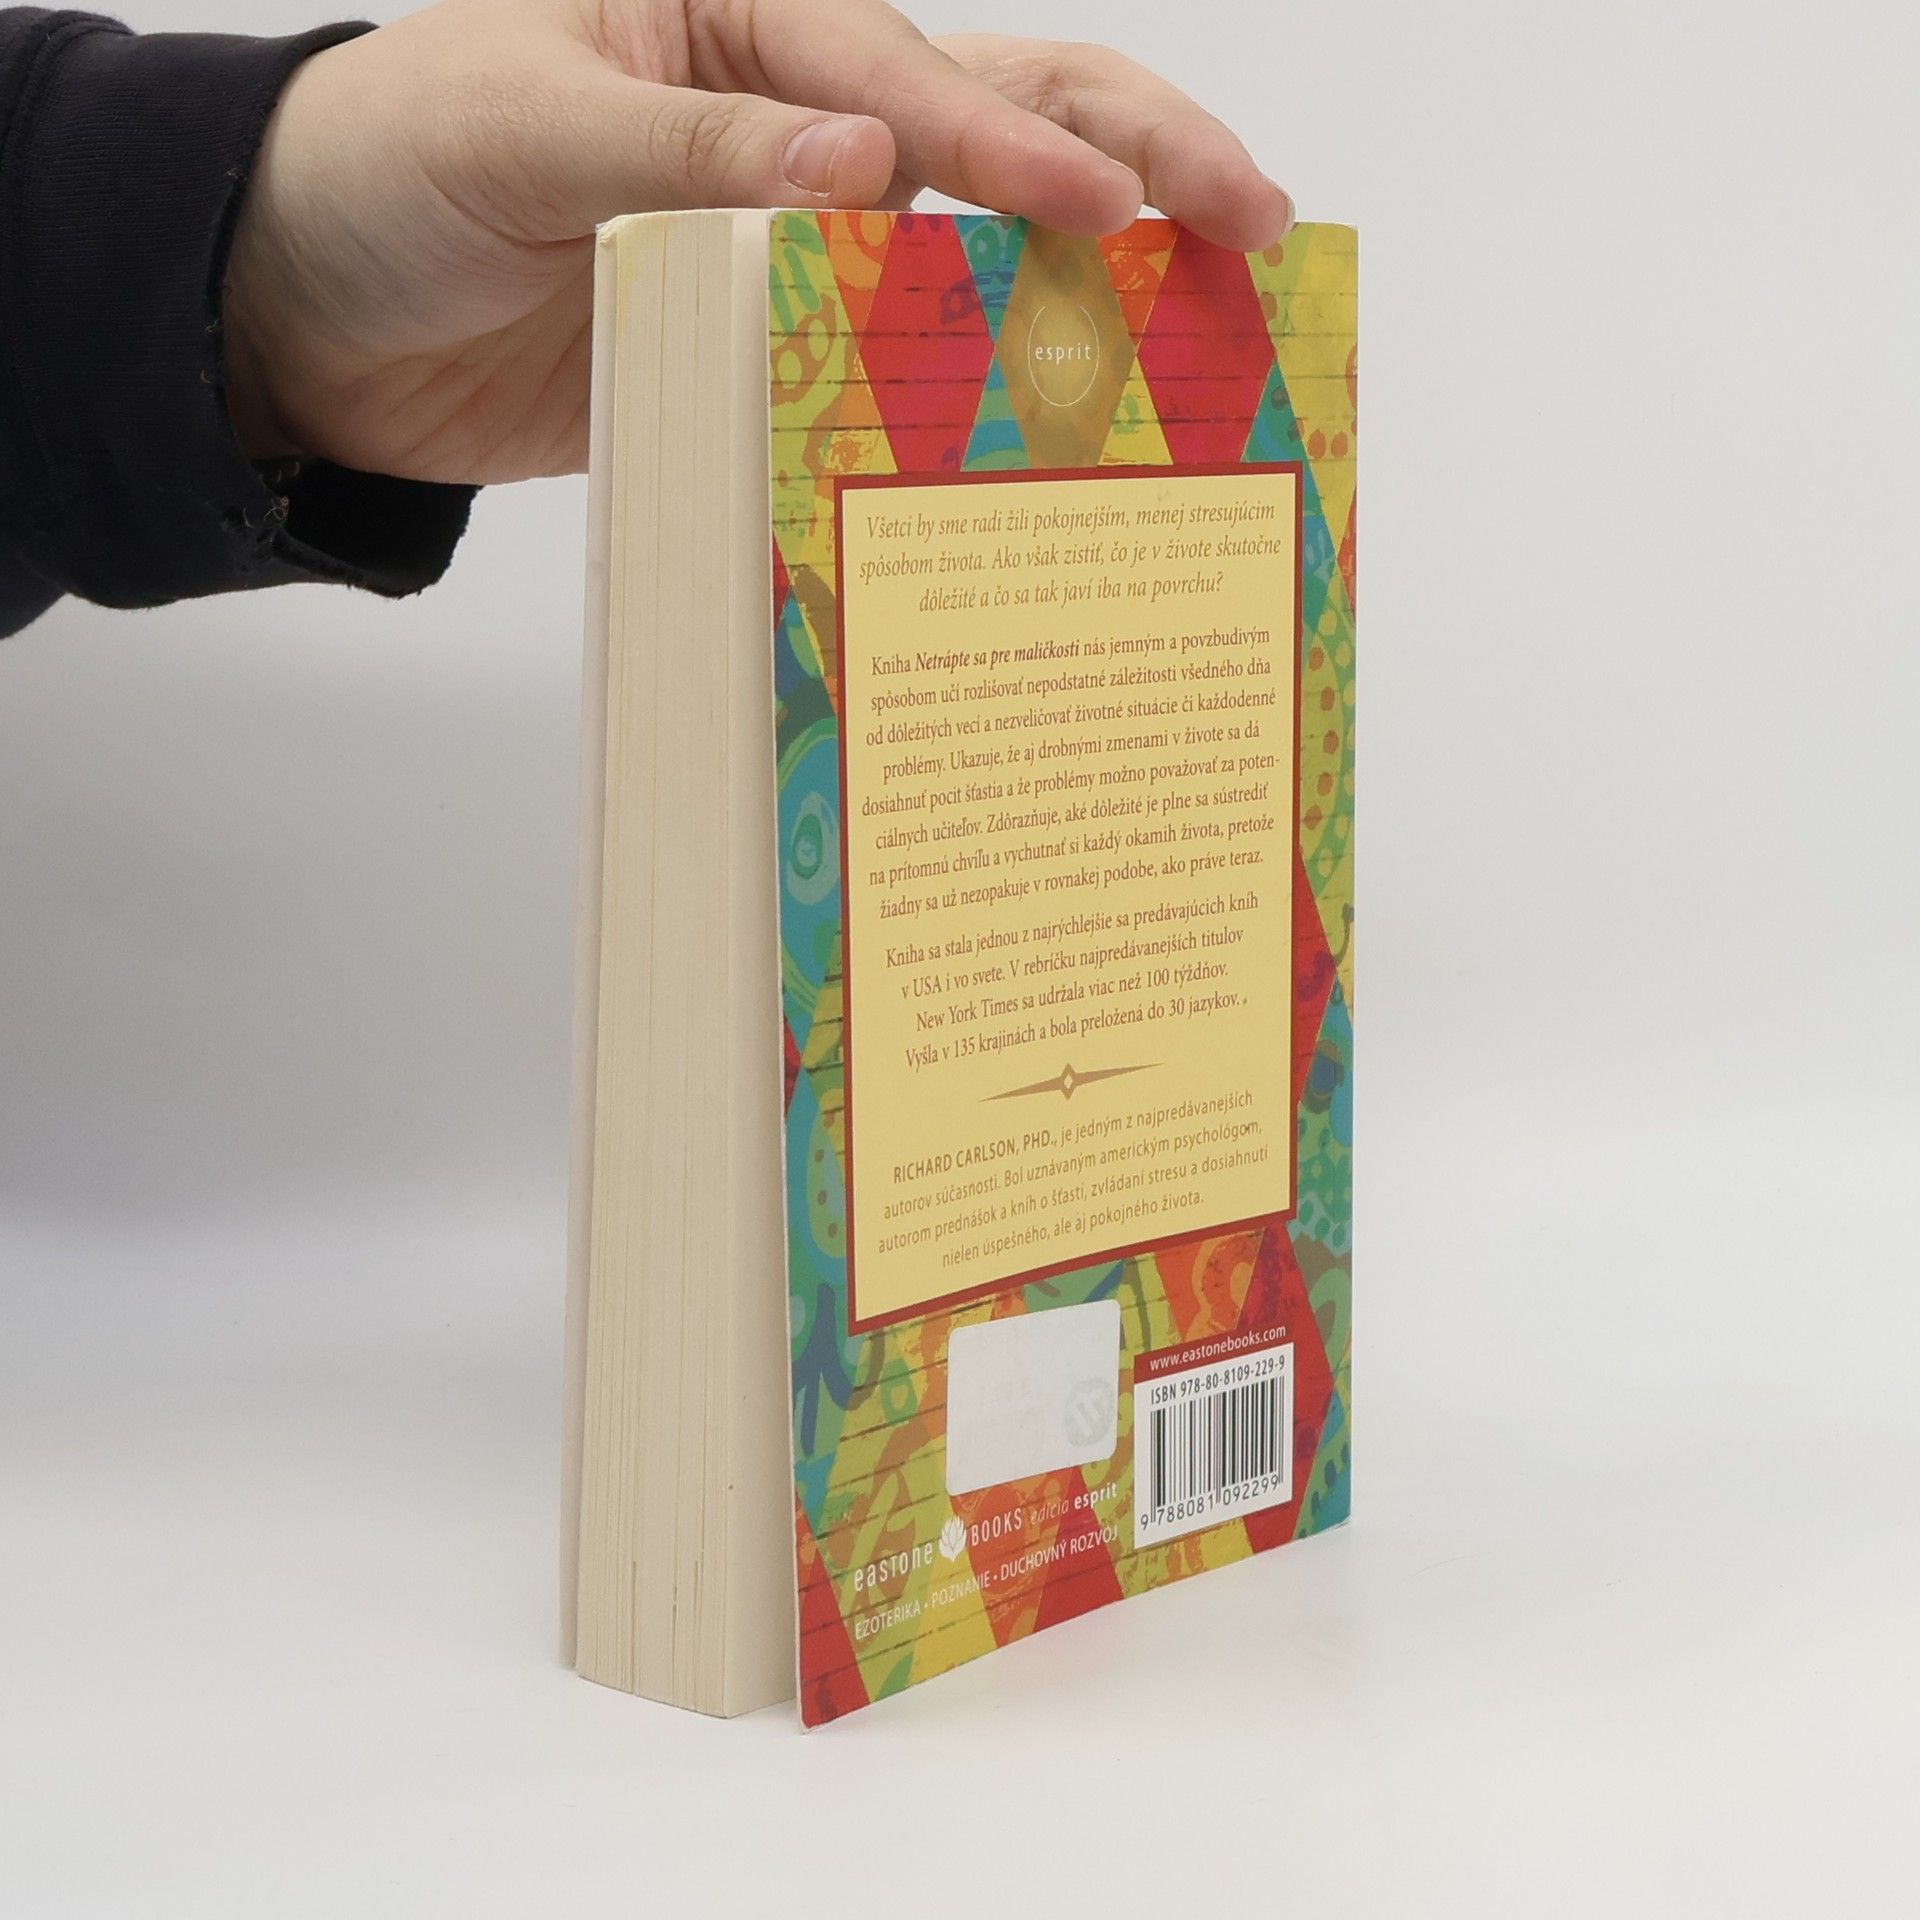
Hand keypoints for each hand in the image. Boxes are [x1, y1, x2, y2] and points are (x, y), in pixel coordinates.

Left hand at [224, 0, 1292, 485]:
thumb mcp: (522, 130)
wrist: (317, 312)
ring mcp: (795, 229)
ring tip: (1214, 305)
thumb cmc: (393, 166)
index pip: (899, 69)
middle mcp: (790, 107)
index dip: (1005, 144)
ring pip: (976, 233)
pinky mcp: (777, 335)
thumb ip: (691, 153)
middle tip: (1250, 214)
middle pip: (995, 107)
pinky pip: (899, 352)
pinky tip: (1070, 410)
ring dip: (1095, 266)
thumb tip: (866, 164)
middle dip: (1130, 152)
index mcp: (734, 10)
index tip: (1110, 208)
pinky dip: (985, 377)